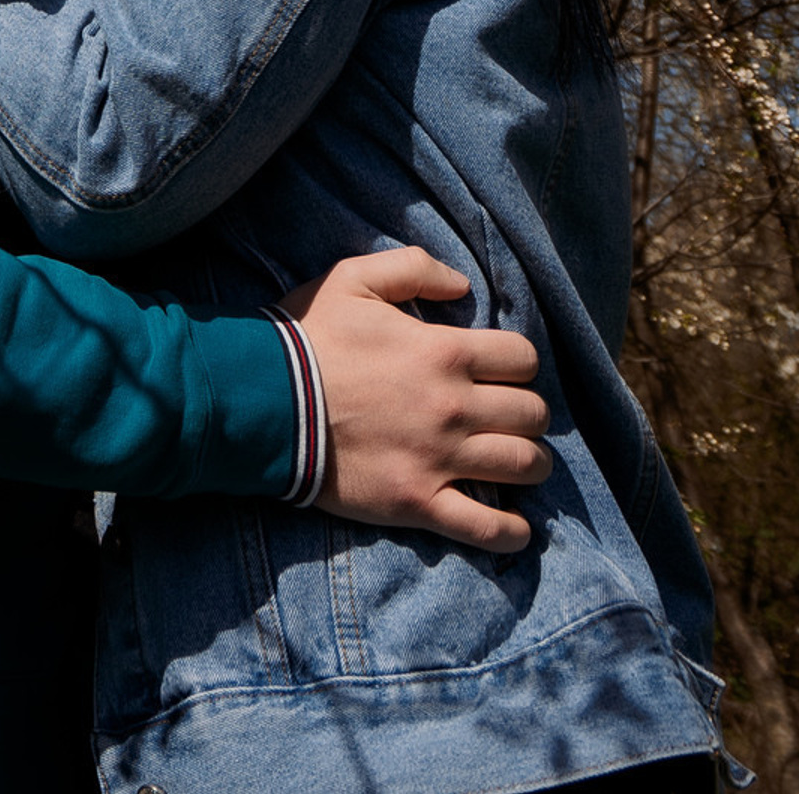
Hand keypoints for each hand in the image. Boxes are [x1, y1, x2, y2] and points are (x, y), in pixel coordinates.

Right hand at [284, 248, 551, 552]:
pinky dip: (512, 531)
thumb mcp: (353, 278)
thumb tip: (461, 285)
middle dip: (528, 413)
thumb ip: (413, 267)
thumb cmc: (309, 337)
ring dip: (530, 463)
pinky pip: (487, 527)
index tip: (502, 371)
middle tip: (509, 416)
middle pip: (532, 414)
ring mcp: (440, 458)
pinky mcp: (419, 501)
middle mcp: (455, 407)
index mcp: (445, 352)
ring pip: (523, 466)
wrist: (266, 400)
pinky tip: (516, 527)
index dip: (518, 363)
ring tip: (516, 461)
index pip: (523, 358)